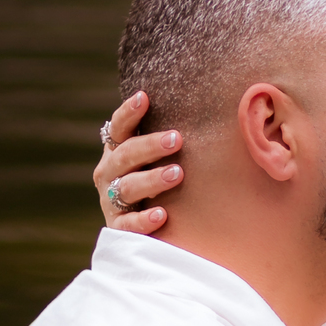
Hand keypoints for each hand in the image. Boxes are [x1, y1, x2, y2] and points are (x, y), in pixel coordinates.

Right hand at [93, 90, 180, 234]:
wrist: (147, 228)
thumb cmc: (160, 181)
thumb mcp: (159, 158)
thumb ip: (170, 138)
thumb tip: (216, 107)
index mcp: (117, 151)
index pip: (118, 128)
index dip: (128, 113)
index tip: (145, 97)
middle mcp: (109, 173)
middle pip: (125, 155)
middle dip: (150, 145)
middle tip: (177, 139)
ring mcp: (111, 201)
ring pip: (127, 187)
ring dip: (152, 179)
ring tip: (177, 173)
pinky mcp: (119, 228)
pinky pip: (128, 224)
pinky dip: (143, 219)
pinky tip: (162, 215)